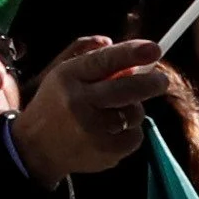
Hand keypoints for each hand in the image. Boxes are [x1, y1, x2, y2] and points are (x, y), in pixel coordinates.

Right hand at [10, 37, 176, 183]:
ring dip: (134, 109)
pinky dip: (130, 131)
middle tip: (161, 80)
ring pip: (134, 113)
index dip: (131, 53)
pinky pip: (135, 136)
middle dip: (151, 83)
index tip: (155, 48)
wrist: (37, 147)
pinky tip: (112, 131)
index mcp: (67, 76)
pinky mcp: (104, 152)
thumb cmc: (57, 102)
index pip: (103, 61)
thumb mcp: (62, 71)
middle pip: (126, 89)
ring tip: (116, 111)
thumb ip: (88, 53)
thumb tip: (115, 46)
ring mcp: (91, 130)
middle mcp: (77, 102)